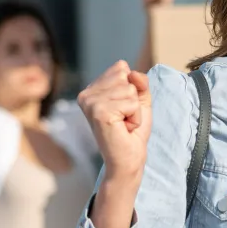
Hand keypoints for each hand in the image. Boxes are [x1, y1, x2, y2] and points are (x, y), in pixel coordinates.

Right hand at [77, 60, 151, 177]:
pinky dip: (135, 117)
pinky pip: (132, 102)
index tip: (124, 109)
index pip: (121, 67)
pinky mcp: (99, 112)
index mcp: (92, 88)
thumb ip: (139, 82)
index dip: (132, 89)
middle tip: (124, 119)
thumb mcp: (140, 100)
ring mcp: (90, 102)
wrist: (128, 160)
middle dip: (134, 100)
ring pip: (130, 89)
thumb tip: (133, 74)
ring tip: (124, 124)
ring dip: (135, 110)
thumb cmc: (132, 132)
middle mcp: (86, 94)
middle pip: (126, 76)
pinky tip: (124, 128)